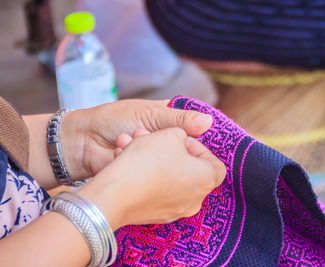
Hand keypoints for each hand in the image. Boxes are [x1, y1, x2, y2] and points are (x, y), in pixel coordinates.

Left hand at [59, 99, 212, 180]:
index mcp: (170, 122)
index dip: (200, 135)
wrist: (81, 142)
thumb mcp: (149, 114)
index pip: (194, 129)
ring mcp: (157, 162)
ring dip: (152, 154)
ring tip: (131, 137)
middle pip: (185, 150)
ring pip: (171, 164)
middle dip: (173, 145)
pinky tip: (123, 152)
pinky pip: (156, 175)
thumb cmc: (113, 120)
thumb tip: (209, 122)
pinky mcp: (146, 177)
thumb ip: (178, 119)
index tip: (201, 139)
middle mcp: (166, 144)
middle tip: (156, 137)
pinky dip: (141, 166)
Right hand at [78, 127, 225, 228]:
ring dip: (153, 158)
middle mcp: (194, 199)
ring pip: (167, 176)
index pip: (215, 163)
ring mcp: (174, 211)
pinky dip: (144, 174)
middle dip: (170, 148)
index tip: (182, 139)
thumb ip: (184, 131)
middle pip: (188, 169)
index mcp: (206, 180)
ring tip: (133, 142)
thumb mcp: (169, 134)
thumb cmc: (147, 162)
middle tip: (155, 137)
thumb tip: (183, 139)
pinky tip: (125, 159)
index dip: (199, 147)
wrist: (114, 195)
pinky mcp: (153, 215)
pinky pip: (153, 189)